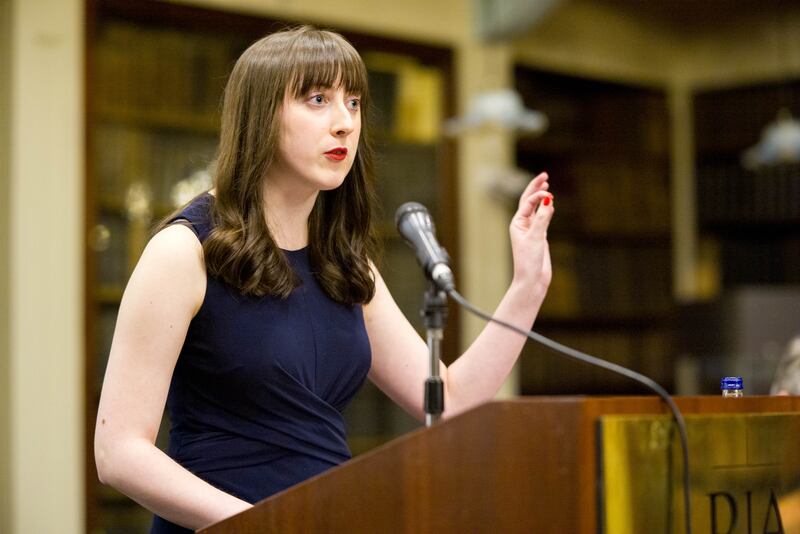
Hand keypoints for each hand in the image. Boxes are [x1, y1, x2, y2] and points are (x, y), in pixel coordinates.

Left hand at [509, 172, 553, 292]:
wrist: (532, 280)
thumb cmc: (529, 261)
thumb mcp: (536, 238)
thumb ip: (542, 218)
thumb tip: (548, 200)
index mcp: (517, 223)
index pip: (527, 202)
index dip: (538, 194)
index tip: (549, 193)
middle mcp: (522, 225)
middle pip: (528, 201)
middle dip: (535, 187)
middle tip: (545, 175)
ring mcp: (531, 230)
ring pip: (535, 208)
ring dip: (540, 196)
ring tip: (546, 184)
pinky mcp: (539, 237)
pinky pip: (542, 218)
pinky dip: (546, 209)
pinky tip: (550, 203)